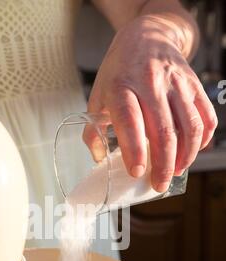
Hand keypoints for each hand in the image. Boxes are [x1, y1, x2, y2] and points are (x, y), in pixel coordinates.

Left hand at [87, 15, 217, 191]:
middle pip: (164, 131)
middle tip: (158, 184)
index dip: (134, 150)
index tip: (136, 172)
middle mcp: (150, 83)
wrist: (147, 36)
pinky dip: (202, 140)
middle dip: (163, 165)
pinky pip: (205, 116)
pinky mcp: (193, 85)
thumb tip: (98, 159)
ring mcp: (176, 83)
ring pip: (189, 127)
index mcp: (121, 87)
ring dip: (185, 156)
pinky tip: (191, 152)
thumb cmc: (119, 71)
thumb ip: (93, 129)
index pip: (129, 121)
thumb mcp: (98, 94)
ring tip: (176, 172)